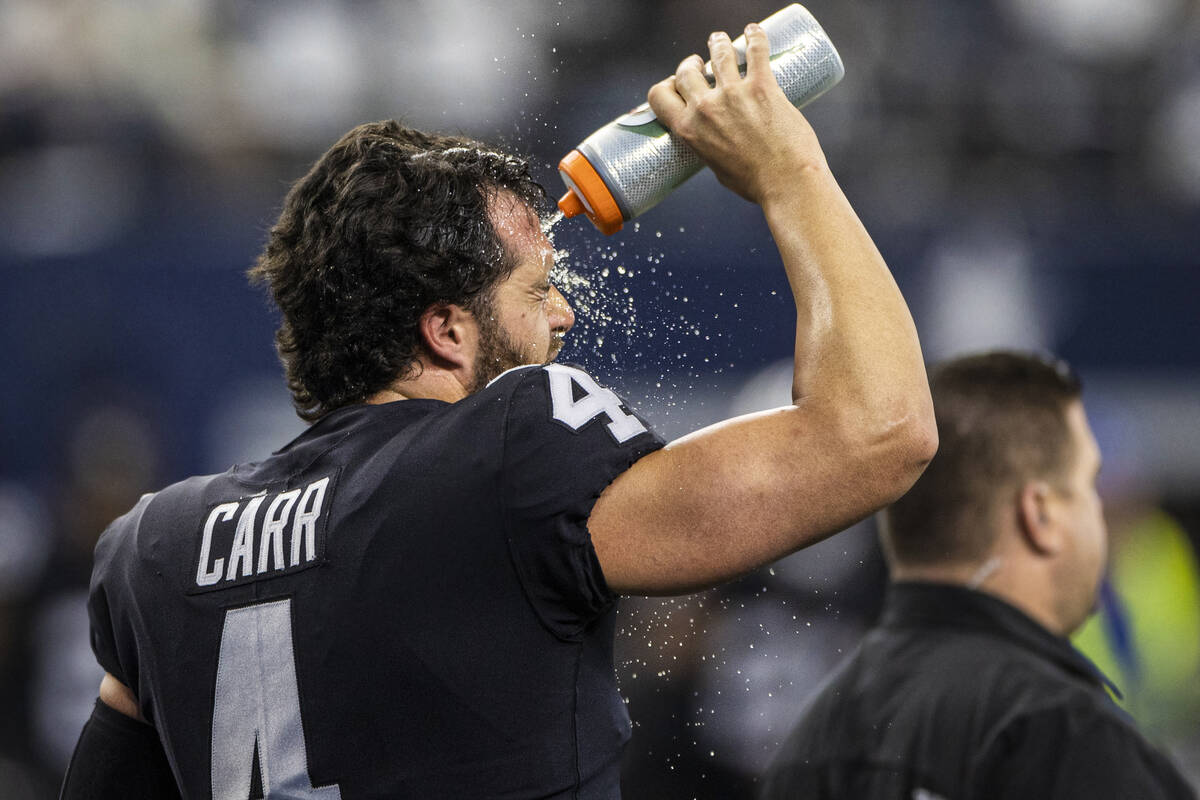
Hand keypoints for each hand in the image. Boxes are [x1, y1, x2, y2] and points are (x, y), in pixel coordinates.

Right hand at [647, 24, 828, 206]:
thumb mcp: (716, 167)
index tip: (676, 83)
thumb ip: (710, 146)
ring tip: (720, 40)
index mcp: (689, 130)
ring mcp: (734, 94)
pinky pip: (756, 49)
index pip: (659, 95)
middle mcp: (706, 108)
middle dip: (691, 63)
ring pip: (718, 53)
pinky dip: (754, 36)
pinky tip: (753, 31)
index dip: (666, 85)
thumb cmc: (754, 183)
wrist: (786, 182)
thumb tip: (716, 139)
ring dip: (717, 43)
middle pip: (686, 71)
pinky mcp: (762, 86)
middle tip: (700, 63)